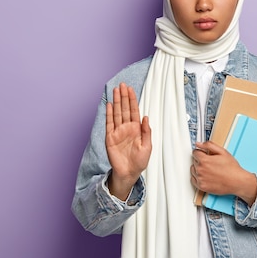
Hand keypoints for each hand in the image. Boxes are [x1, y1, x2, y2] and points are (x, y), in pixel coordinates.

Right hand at [105, 83, 151, 199]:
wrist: (129, 172)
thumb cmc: (140, 161)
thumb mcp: (148, 146)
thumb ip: (147, 132)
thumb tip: (146, 117)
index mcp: (136, 129)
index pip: (134, 111)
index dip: (132, 100)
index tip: (130, 89)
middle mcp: (127, 128)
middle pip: (124, 109)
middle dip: (123, 97)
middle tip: (122, 85)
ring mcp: (118, 132)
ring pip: (116, 113)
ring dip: (116, 102)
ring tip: (115, 90)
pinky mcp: (110, 138)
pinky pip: (109, 124)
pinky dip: (108, 114)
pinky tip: (108, 105)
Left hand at [191, 141, 256, 205]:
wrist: (237, 182)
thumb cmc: (232, 168)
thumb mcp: (223, 152)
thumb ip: (209, 145)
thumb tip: (199, 144)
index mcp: (204, 160)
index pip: (195, 152)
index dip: (201, 152)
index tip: (205, 154)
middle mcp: (200, 170)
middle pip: (194, 161)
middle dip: (201, 160)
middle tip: (211, 162)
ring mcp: (200, 179)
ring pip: (193, 170)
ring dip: (198, 168)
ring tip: (209, 169)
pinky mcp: (201, 186)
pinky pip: (193, 180)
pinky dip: (197, 177)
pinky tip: (206, 176)